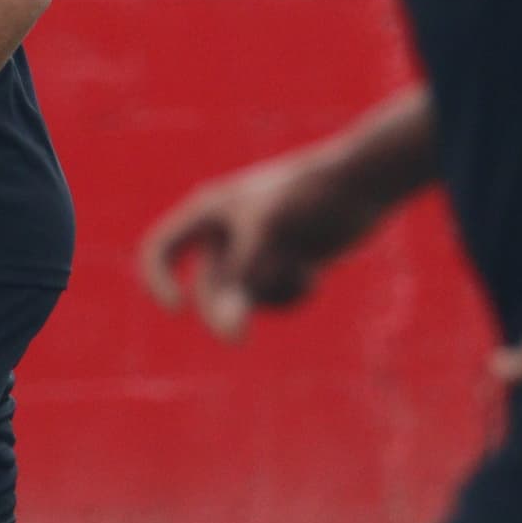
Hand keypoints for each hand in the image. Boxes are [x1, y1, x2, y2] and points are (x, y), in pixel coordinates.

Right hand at [138, 144, 401, 343]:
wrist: (363, 184)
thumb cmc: (308, 197)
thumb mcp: (269, 239)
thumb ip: (243, 286)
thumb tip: (228, 333)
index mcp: (208, 212)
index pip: (160, 249)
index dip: (158, 281)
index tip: (178, 309)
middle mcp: (227, 233)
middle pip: (208, 288)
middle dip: (229, 307)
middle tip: (239, 338)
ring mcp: (257, 251)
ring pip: (246, 298)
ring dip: (271, 296)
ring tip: (300, 270)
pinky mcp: (286, 265)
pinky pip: (274, 299)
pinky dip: (291, 296)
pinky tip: (314, 275)